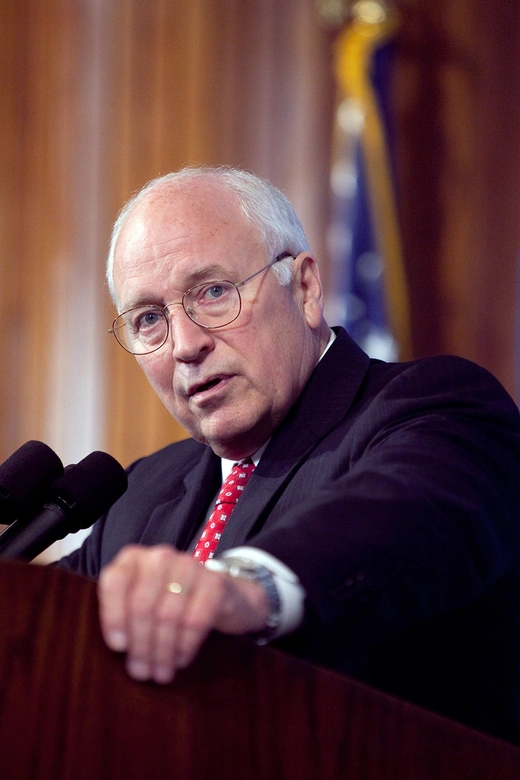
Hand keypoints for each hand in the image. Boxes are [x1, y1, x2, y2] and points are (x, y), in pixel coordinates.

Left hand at [98, 544, 269, 683]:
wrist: (215, 593)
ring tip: (161, 673)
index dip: (114, 616)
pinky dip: (185, 645)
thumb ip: (124, 617)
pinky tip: (180, 660)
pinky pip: (195, 620)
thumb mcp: (139, 603)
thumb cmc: (165, 602)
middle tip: (142, 672)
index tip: (119, 647)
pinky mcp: (215, 583)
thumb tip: (122, 648)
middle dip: (141, 645)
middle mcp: (160, 556)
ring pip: (168, 616)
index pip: (115, 582)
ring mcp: (189, 565)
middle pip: (142, 605)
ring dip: (163, 652)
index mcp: (133, 559)